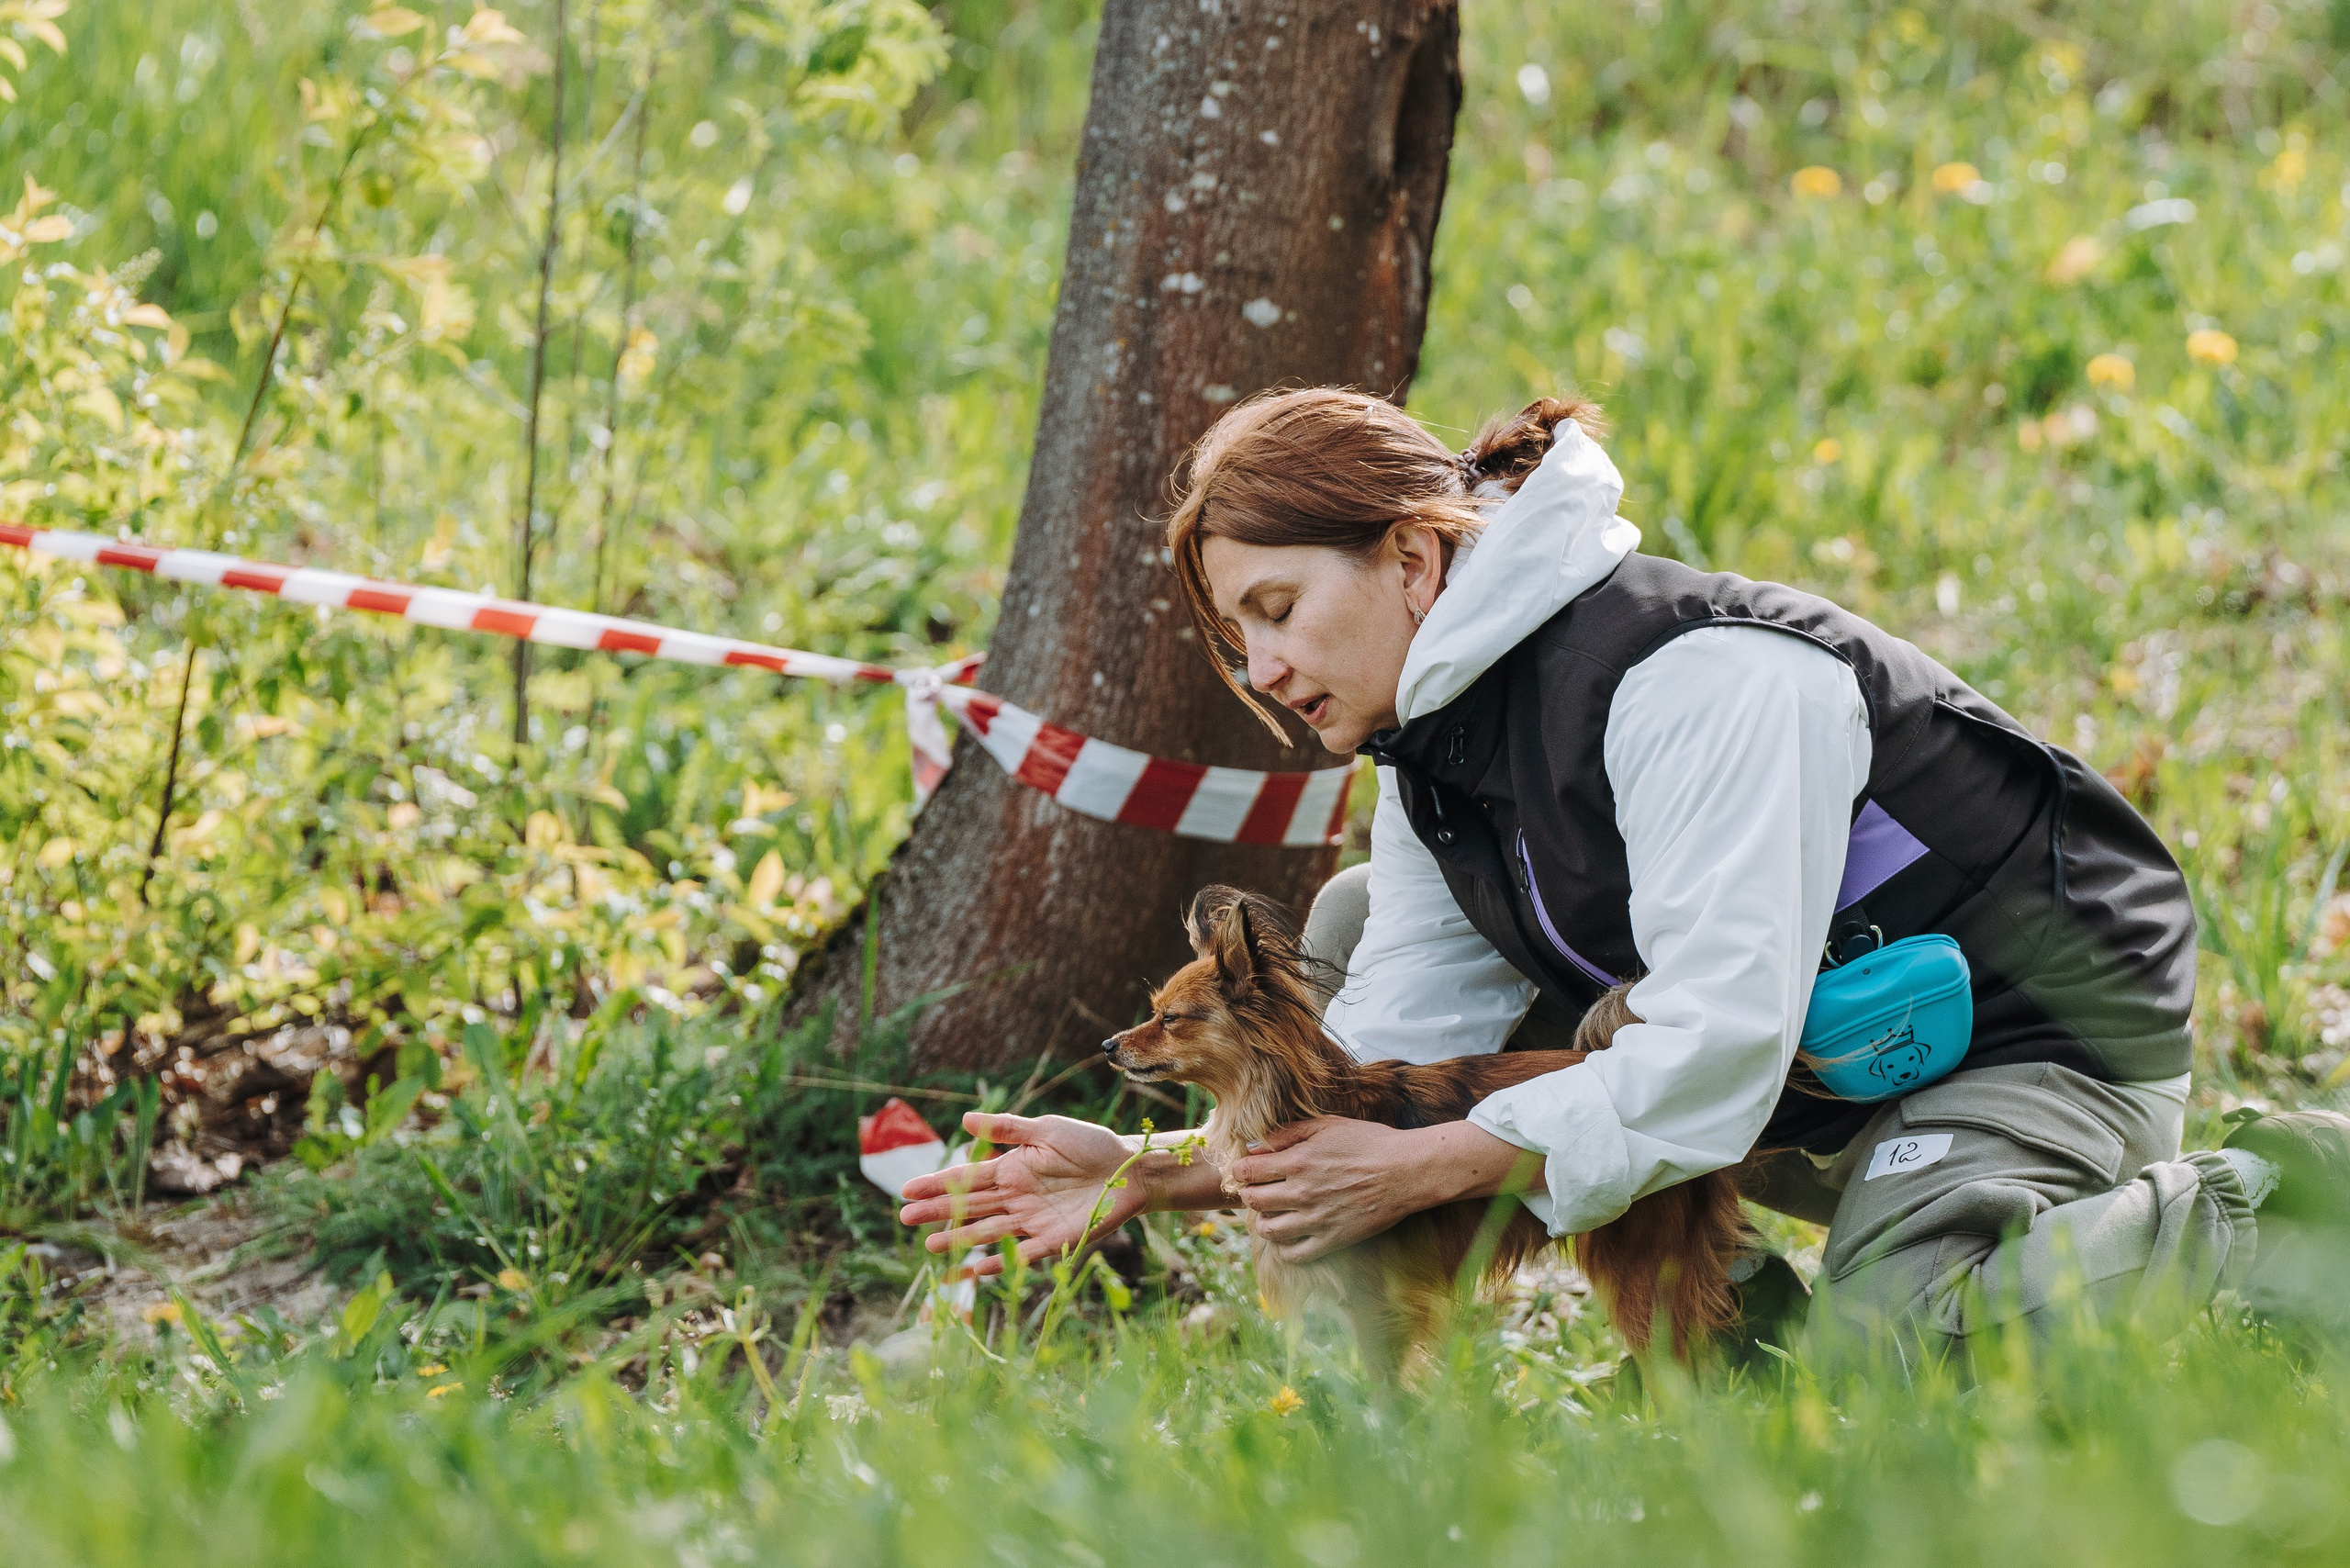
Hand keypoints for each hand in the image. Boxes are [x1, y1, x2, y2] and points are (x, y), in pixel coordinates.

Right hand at [895, 1112, 1146, 1277]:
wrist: (1130, 1169)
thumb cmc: (1090, 1144)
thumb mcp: (1047, 1129)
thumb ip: (1008, 1129)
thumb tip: (962, 1120)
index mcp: (1011, 1169)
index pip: (966, 1178)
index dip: (936, 1185)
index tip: (906, 1191)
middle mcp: (1016, 1197)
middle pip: (970, 1208)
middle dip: (938, 1213)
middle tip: (905, 1220)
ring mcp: (1032, 1221)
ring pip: (988, 1232)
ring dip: (960, 1241)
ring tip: (930, 1248)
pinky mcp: (1054, 1240)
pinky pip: (1021, 1254)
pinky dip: (999, 1262)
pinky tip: (976, 1269)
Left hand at [1227, 1118, 1536, 1264]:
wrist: (1407, 1171)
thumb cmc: (1369, 1142)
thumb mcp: (1327, 1125)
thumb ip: (1288, 1133)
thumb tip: (1256, 1145)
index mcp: (1297, 1161)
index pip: (1246, 1171)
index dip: (1240, 1169)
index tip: (1248, 1169)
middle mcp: (1301, 1192)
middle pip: (1252, 1201)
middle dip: (1250, 1193)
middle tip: (1259, 1190)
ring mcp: (1316, 1220)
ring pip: (1268, 1230)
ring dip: (1264, 1221)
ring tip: (1274, 1213)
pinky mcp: (1332, 1240)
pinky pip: (1293, 1254)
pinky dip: (1285, 1247)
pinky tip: (1292, 1233)